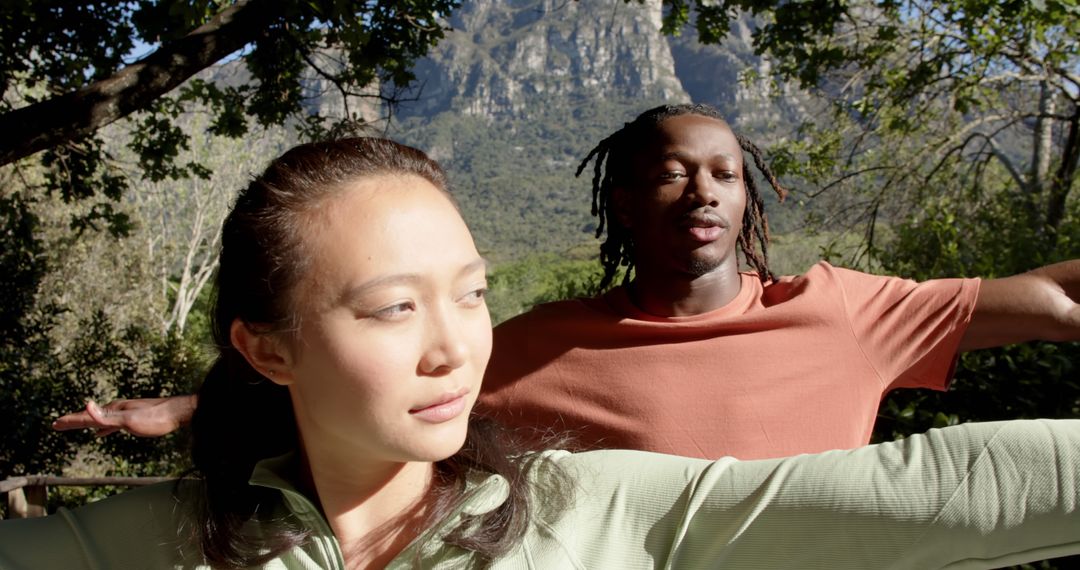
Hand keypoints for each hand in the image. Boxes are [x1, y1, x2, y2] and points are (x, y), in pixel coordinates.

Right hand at [51, 396, 196, 437]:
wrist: (178, 413)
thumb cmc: (156, 418)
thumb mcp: (129, 420)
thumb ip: (107, 417)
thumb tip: (86, 405)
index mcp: (113, 410)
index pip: (87, 416)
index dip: (71, 421)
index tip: (55, 424)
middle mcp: (117, 409)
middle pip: (90, 416)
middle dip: (73, 421)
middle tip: (56, 424)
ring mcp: (125, 413)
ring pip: (100, 419)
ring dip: (86, 423)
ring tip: (74, 425)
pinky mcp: (134, 419)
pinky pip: (112, 424)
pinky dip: (102, 428)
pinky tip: (101, 433)